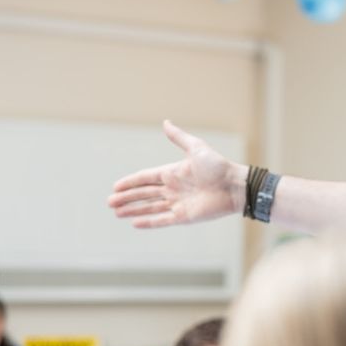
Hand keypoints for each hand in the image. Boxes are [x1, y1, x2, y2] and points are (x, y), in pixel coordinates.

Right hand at [108, 120, 246, 228]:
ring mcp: (178, 203)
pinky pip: (163, 220)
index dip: (130, 182)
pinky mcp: (184, 217)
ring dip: (133, 210)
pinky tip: (135, 223)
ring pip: (150, 208)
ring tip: (117, 213)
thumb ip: (179, 138)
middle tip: (110, 203)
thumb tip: (165, 122)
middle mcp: (173, 189)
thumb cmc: (218, 166)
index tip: (115, 187)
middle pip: (144, 194)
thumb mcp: (196, 148)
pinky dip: (149, 222)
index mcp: (172, 173)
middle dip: (127, 198)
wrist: (235, 186)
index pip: (145, 178)